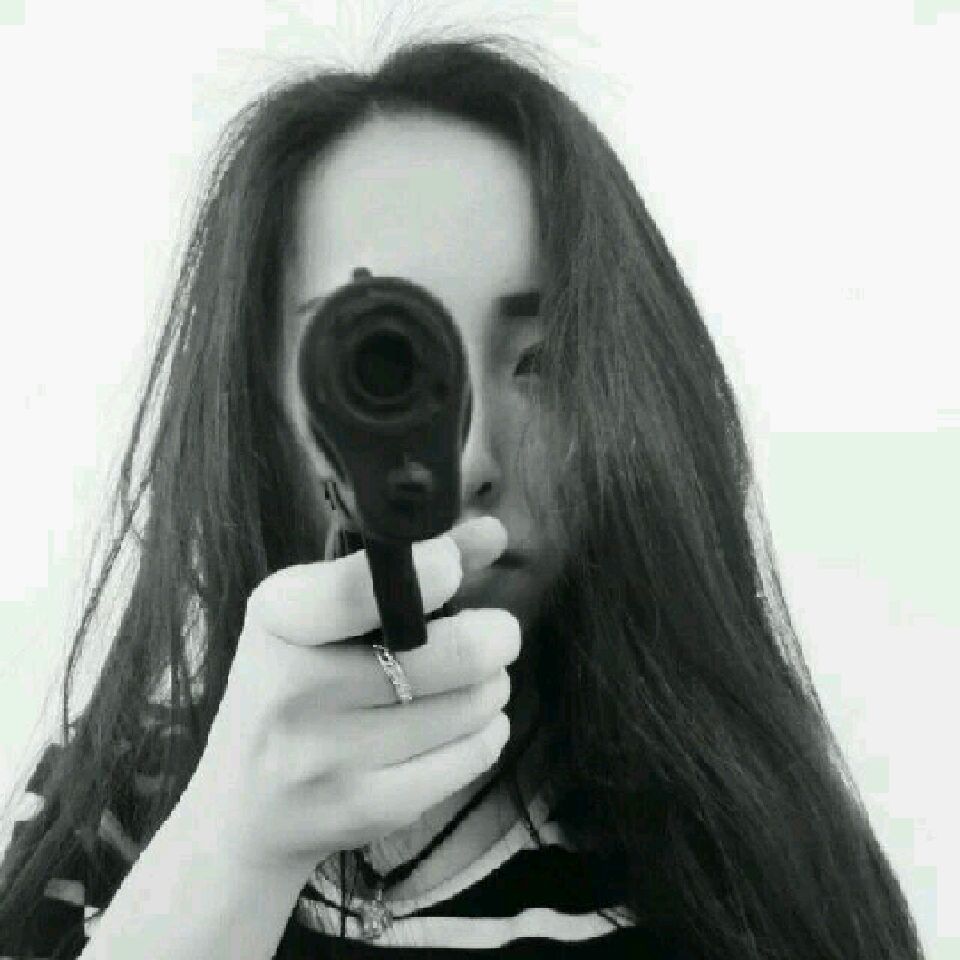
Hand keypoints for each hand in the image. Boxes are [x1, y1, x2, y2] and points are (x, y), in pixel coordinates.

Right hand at [176, 516, 516, 881]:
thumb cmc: (293, 685)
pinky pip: (472, 757)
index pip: (361, 590)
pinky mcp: (364, 807)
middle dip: (496, 636)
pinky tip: (469, 724)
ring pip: (473, 706)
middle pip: (454, 654)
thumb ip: (406, 568)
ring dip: (494, 685)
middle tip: (496, 633)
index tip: (453, 567)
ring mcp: (326, 758)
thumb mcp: (320, 618)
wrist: (242, 807)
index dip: (433, 569)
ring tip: (479, 680)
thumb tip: (494, 531)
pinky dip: (489, 732)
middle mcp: (293, 690)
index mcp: (277, 621)